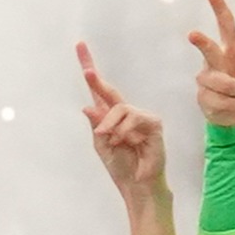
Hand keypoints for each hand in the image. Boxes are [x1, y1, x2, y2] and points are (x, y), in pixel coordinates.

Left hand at [77, 43, 166, 192]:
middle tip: (86, 71)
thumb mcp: (101, 146)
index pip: (99, 93)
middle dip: (95, 80)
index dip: (91, 74)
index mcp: (110, 118)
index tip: (80, 49)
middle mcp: (125, 114)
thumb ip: (96, 126)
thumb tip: (87, 107)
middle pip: (109, 91)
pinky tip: (125, 142)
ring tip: (111, 141)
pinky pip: (133, 119)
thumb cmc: (121, 166)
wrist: (137, 185)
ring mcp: (140, 117)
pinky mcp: (153, 123)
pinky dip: (124, 131)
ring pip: (119, 109)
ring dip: (110, 126)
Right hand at [188, 0, 234, 126]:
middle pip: (209, 52)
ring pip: (222, 83)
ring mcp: (208, 84)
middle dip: (202, 44)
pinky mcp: (208, 102)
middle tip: (193, 34)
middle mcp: (215, 65)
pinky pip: (228, 102)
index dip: (219, 10)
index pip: (225, 28)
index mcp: (229, 52)